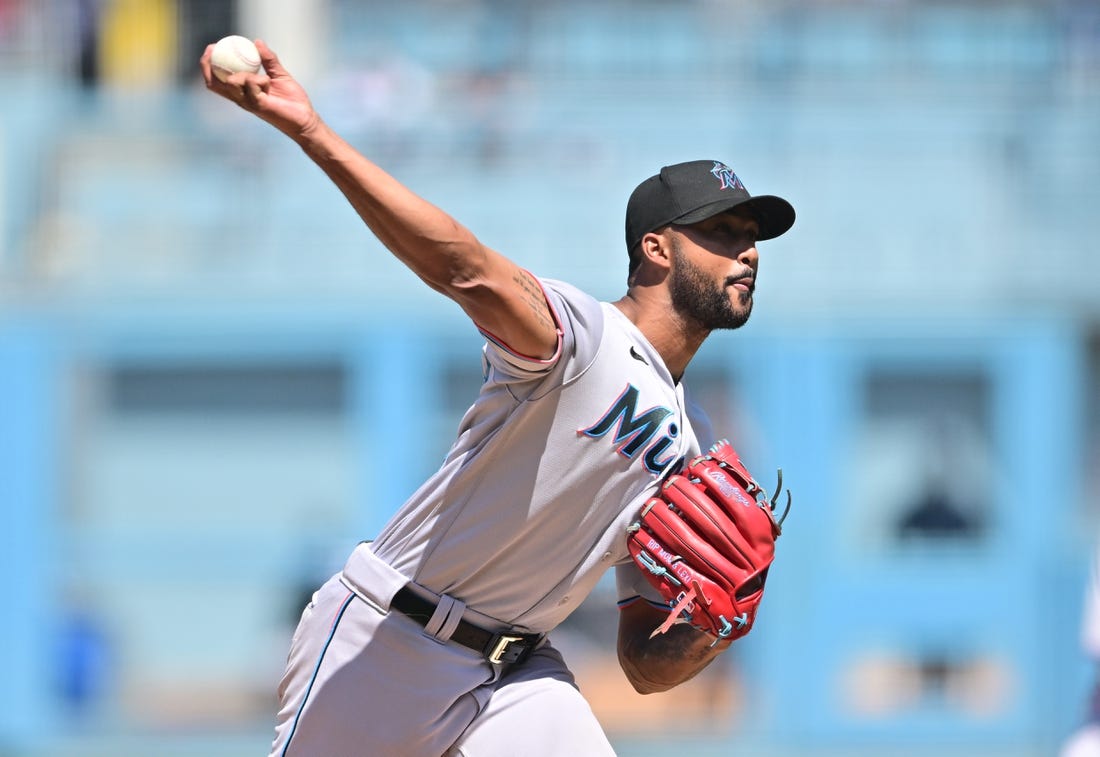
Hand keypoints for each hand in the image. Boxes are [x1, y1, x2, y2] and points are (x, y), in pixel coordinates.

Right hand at [199, 40, 319, 140]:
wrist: (305, 118)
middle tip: (213, 49)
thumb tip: (257, 42)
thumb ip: (268, 59)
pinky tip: (269, 83)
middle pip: (214, 83)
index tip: (212, 47)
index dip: (208, 63)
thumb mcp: (279, 74)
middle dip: (208, 64)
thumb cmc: (292, 100)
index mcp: (242, 91)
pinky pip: (252, 86)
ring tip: (263, 78)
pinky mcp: (258, 105)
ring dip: (244, 73)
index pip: (216, 80)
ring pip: (233, 82)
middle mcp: (240, 98)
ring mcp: (247, 102)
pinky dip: (259, 79)